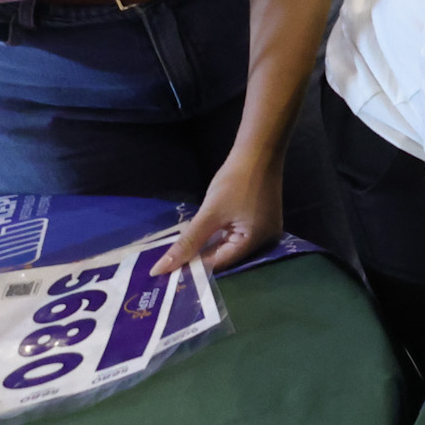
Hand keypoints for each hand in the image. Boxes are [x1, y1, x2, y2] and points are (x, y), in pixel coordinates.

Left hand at [162, 154, 283, 273]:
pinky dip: (219, 237)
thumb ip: (187, 243)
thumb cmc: (236, 181)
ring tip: (184, 252)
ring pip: (229, 247)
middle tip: (172, 264)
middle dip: (201, 259)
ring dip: (209, 247)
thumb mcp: (209, 213)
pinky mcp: (260, 222)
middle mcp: (265, 242)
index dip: (193, 268)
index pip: (219, 264)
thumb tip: (160, 270)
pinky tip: (203, 237)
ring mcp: (265, 231)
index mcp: (256, 243)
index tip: (168, 273)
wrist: (258, 150)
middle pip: (226, 258)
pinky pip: (236, 236)